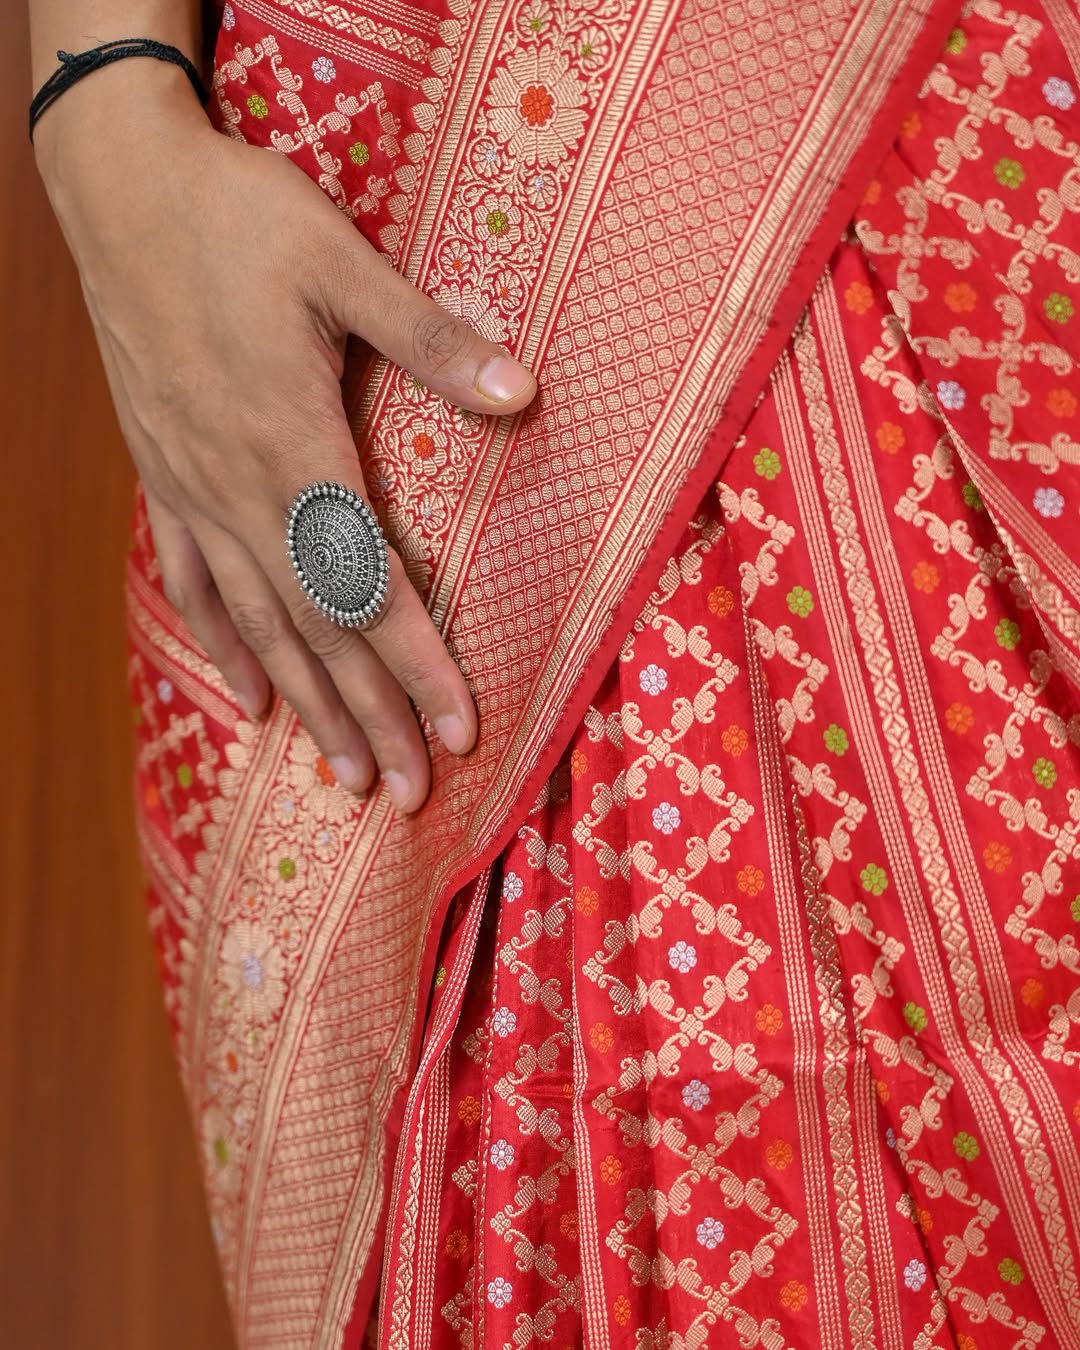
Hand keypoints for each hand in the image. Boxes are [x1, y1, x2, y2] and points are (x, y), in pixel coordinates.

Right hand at [36, 64, 536, 811]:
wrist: (117, 186)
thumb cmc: (235, 216)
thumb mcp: (341, 260)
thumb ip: (430, 337)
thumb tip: (522, 388)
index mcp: (293, 444)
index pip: (369, 588)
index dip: (418, 667)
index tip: (459, 732)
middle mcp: (240, 489)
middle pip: (317, 630)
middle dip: (369, 716)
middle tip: (407, 794)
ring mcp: (193, 489)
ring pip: (257, 623)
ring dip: (305, 703)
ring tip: (342, 774)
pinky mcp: (162, 476)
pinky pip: (191, 581)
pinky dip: (223, 645)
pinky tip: (248, 697)